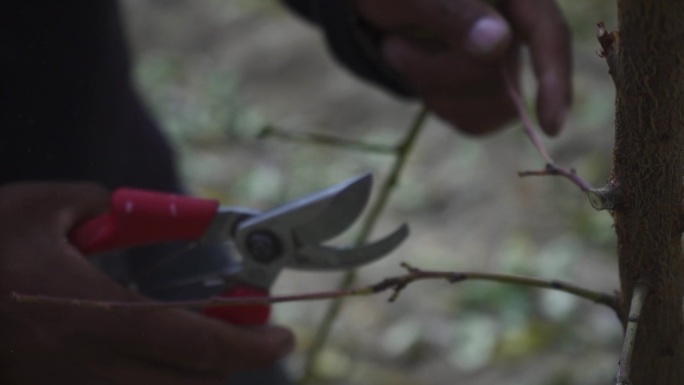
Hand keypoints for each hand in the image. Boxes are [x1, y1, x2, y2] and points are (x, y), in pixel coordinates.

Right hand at [0, 183, 293, 383]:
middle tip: (248, 336)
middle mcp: (84, 364)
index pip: (193, 343)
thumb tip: (140, 210)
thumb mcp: (42, 206)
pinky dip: (153, 378)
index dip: (248, 345)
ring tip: (202, 342)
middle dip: (229, 365)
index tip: (283, 337)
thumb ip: (104, 203)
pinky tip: (152, 351)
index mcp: (90, 313)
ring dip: (192, 375)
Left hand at [354, 0, 571, 135]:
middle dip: (439, 73)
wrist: (382, 4)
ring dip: (432, 88)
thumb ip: (454, 13)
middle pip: (503, 81)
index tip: (549, 126)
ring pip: (488, 108)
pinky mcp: (488, 90)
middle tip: (394, 41)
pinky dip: (438, 104)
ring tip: (402, 50)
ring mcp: (506, 61)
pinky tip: (419, 74)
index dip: (555, 78)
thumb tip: (499, 43)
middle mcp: (519, 27)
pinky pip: (473, 121)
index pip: (549, 34)